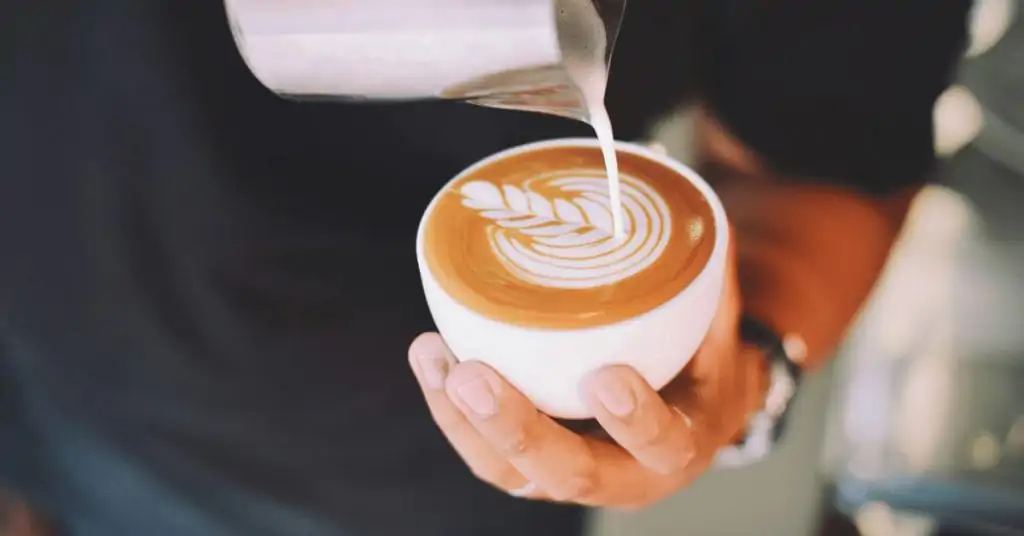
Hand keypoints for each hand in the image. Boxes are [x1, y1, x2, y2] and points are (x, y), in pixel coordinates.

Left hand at [408, 236, 768, 509]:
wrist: (690, 402)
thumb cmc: (701, 349)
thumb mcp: (717, 312)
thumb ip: (696, 256)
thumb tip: (655, 157)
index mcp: (682, 440)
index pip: (663, 443)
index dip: (635, 420)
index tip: (605, 377)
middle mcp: (625, 473)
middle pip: (568, 473)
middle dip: (517, 428)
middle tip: (475, 376)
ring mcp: (570, 471)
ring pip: (510, 471)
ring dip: (464, 420)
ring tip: (434, 356)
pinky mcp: (530, 464)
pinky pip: (484, 450)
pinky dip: (451, 408)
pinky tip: (431, 356)